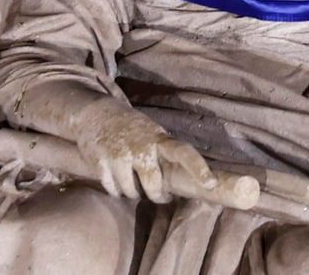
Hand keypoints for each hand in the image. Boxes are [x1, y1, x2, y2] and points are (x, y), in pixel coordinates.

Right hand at [74, 101, 215, 202]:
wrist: (98, 114)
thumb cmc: (133, 129)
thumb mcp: (152, 134)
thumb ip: (164, 153)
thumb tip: (185, 181)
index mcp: (159, 139)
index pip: (184, 153)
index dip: (198, 168)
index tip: (210, 184)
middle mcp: (141, 147)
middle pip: (153, 185)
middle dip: (157, 195)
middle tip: (158, 194)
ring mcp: (119, 155)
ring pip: (131, 192)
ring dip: (134, 193)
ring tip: (135, 183)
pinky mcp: (101, 162)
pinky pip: (113, 190)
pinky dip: (117, 191)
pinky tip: (118, 181)